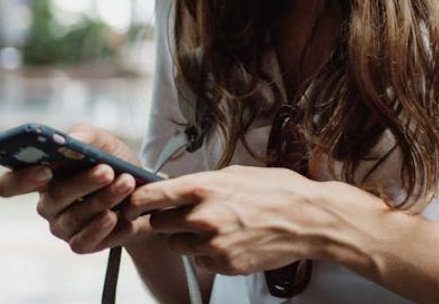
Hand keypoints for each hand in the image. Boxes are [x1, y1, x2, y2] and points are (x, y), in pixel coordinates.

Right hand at [0, 123, 151, 253]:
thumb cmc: (114, 163)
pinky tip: (116, 216)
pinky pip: (83, 242)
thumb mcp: (103, 142)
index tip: (45, 170)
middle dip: (82, 183)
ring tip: (127, 183)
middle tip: (107, 171)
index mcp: (41, 176)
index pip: (8, 184)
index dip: (20, 180)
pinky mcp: (80, 243)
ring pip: (73, 218)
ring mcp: (61, 226)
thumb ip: (85, 136)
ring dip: (103, 199)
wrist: (146, 192)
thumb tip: (71, 140)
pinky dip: (102, 228)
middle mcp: (47, 203)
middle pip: (51, 199)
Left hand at [123, 165, 366, 275]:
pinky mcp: (224, 264)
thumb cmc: (278, 191)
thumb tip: (178, 187)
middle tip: (187, 215)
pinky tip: (229, 241)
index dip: (135, 200)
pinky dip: (208, 254)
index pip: (151, 196)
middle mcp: (204, 216)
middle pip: (159, 224)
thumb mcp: (236, 173)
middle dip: (168, 219)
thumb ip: (203, 182)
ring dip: (187, 238)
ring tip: (214, 228)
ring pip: (177, 246)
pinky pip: (200, 261)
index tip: (131, 202)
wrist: (308, 218)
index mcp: (204, 188)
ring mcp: (213, 243)